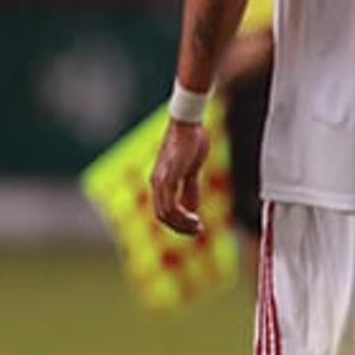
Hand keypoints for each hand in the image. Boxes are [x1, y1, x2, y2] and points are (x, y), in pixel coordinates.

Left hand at [150, 120, 209, 235]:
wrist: (187, 123)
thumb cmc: (191, 142)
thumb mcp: (192, 170)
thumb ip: (190, 190)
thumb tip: (192, 210)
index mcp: (160, 181)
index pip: (164, 211)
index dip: (179, 223)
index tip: (197, 227)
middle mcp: (156, 183)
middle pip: (162, 216)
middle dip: (180, 228)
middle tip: (198, 231)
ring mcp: (160, 180)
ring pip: (164, 214)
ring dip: (181, 224)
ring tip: (198, 227)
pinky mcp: (168, 177)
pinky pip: (170, 204)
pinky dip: (181, 215)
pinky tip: (195, 217)